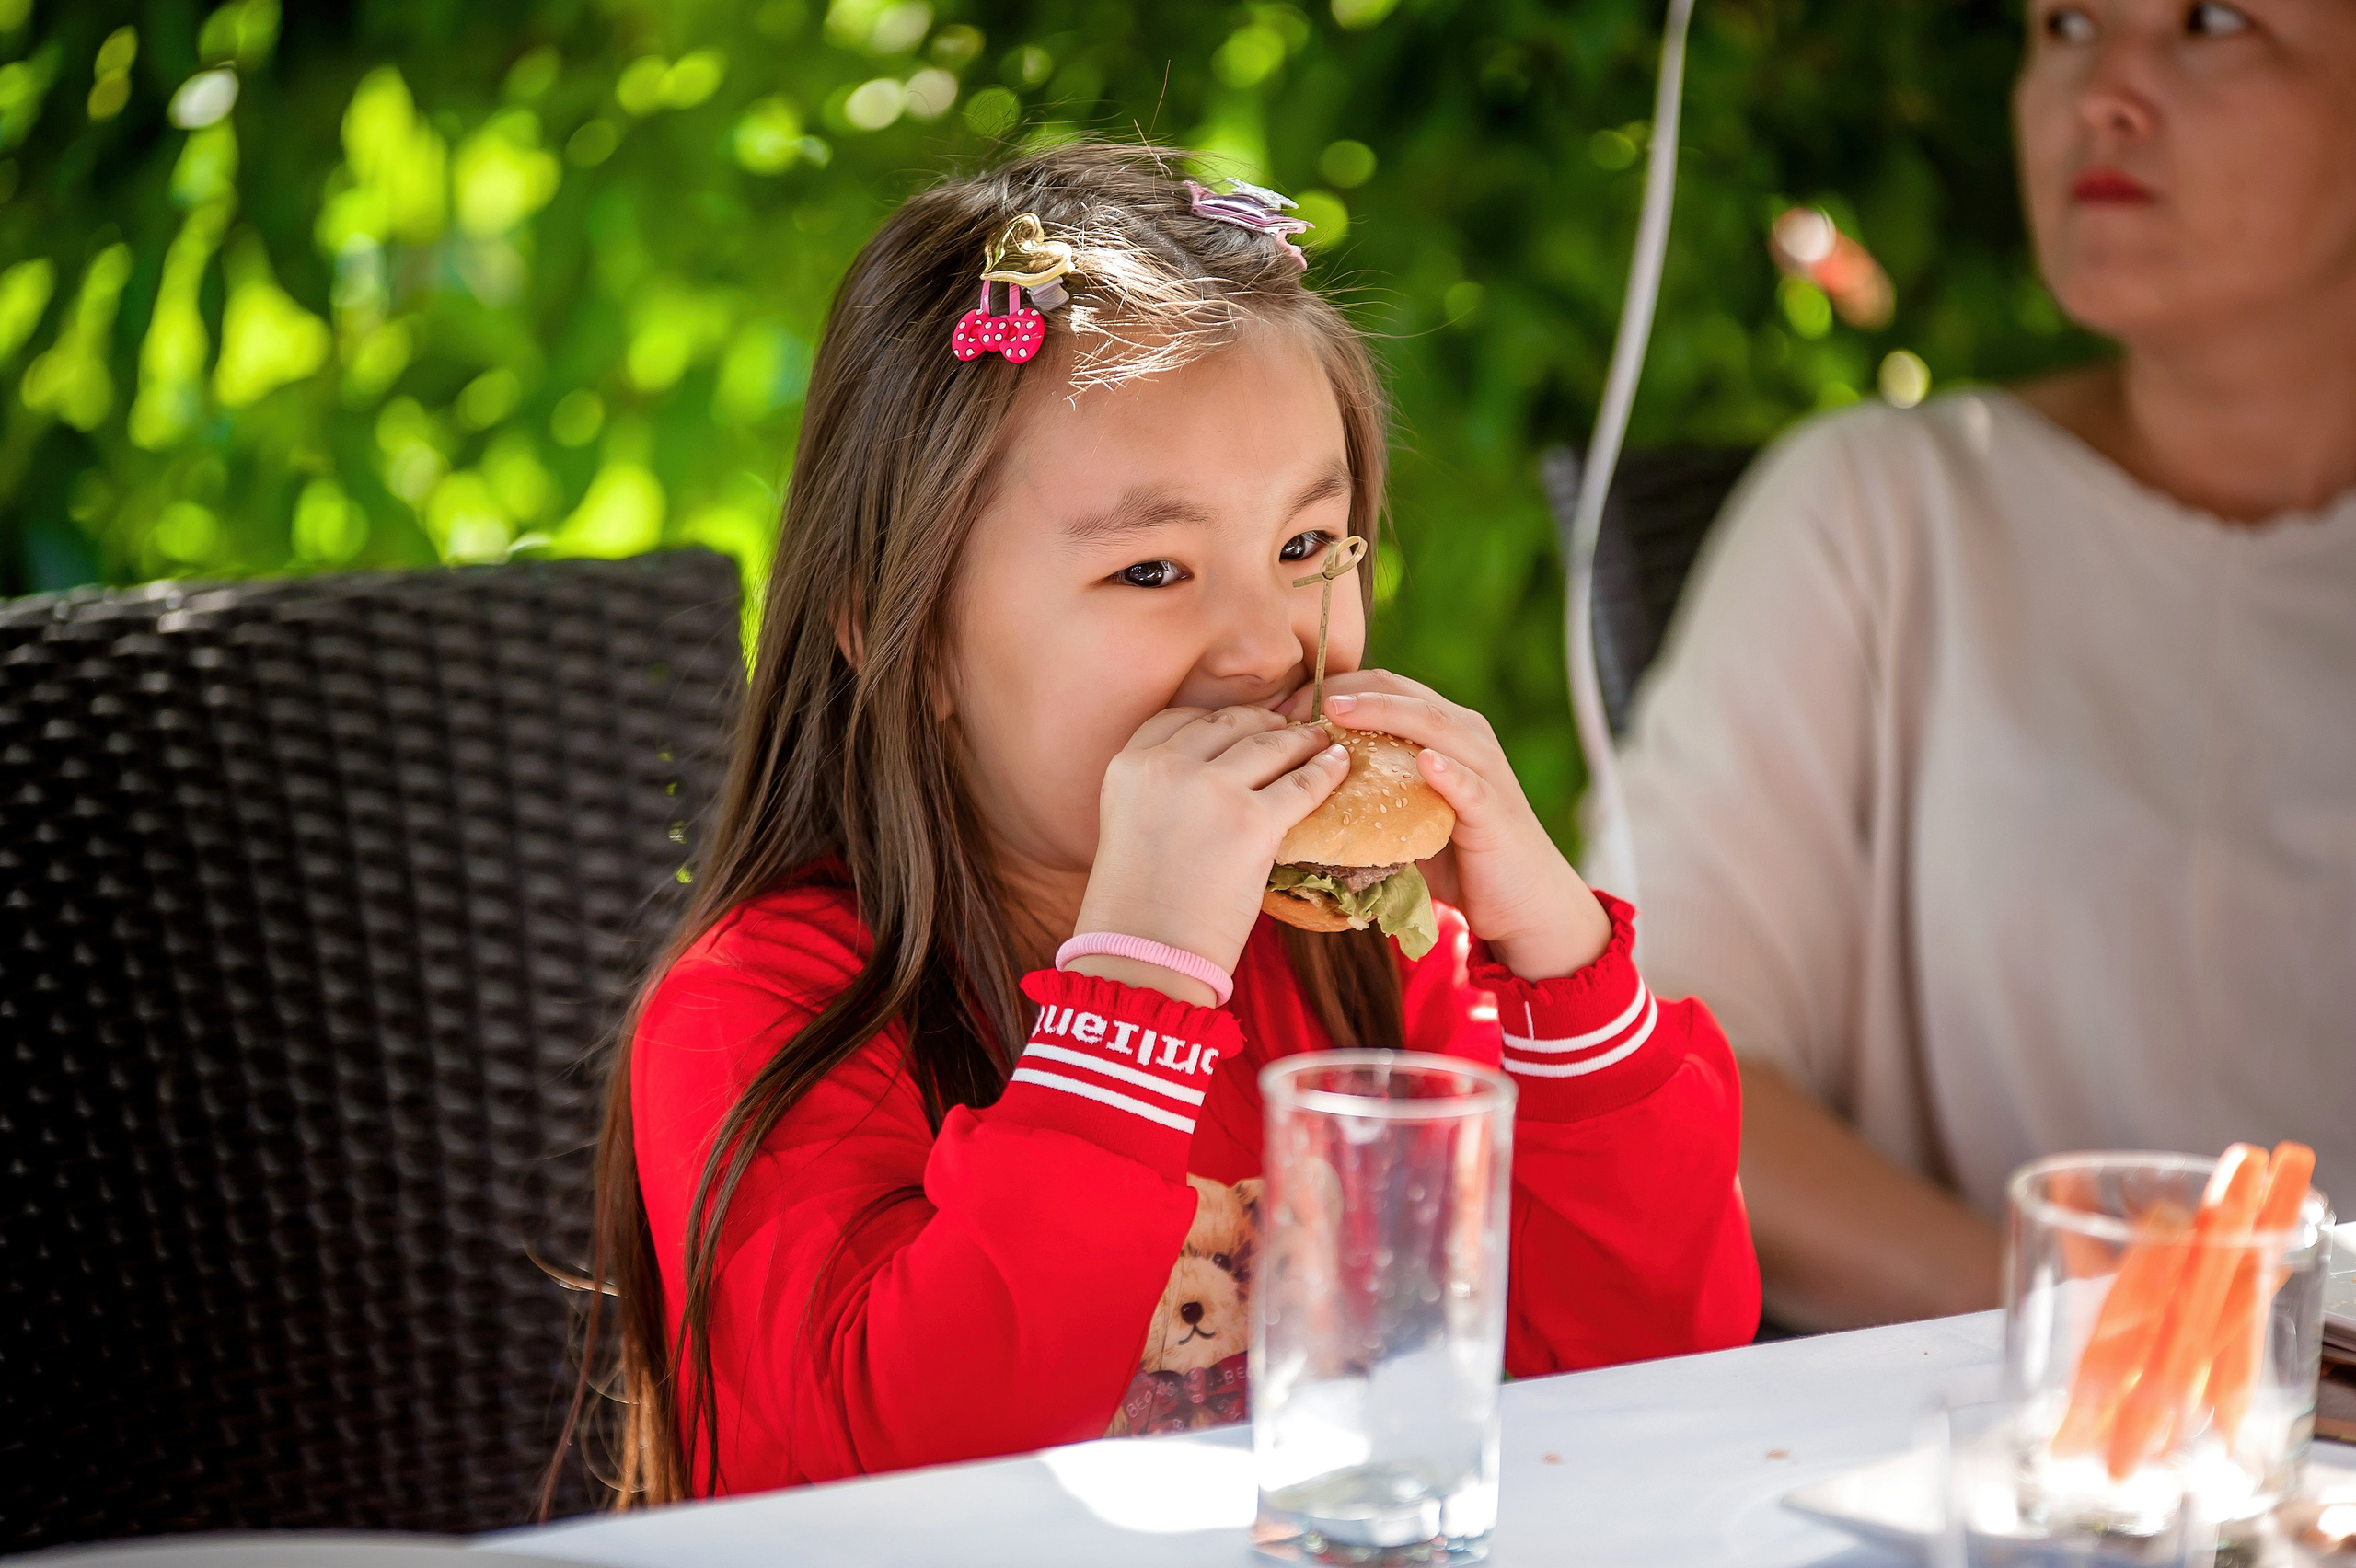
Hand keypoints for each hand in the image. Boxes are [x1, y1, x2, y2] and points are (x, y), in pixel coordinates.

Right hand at [1072, 707, 1348, 1003]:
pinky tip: (1338, 766)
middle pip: (1229, 724)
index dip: (1218, 721)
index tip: (1241, 727)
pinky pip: (1302, 784)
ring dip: (1301, 741)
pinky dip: (1325, 772)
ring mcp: (1212, 790)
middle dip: (1263, 723)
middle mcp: (1166, 766)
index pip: (1179, 718)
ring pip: (1270, 744)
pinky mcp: (1253, 821)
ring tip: (1320, 742)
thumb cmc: (1138, 905)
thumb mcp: (1129, 824)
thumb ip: (1161, 790)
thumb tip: (1216, 773)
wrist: (1148, 955)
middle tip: (1289, 728)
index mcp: (1129, 766)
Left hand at [1286, 671, 1609, 980]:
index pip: (1382, 686)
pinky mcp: (1495, 810)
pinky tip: (1424, 763)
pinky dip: (1446, 770)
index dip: (1329, 687)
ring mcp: (1484, 769)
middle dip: (1342, 692)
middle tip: (1289, 709)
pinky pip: (1469, 784)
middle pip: (1400, 691)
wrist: (1524, 902)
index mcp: (1442, 729)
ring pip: (1432, 724)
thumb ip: (1368, 792)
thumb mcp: (1405, 815)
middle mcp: (1465, 736)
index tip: (1279, 709)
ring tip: (1337, 711)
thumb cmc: (1459, 858)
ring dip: (1383, 714)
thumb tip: (1298, 794)